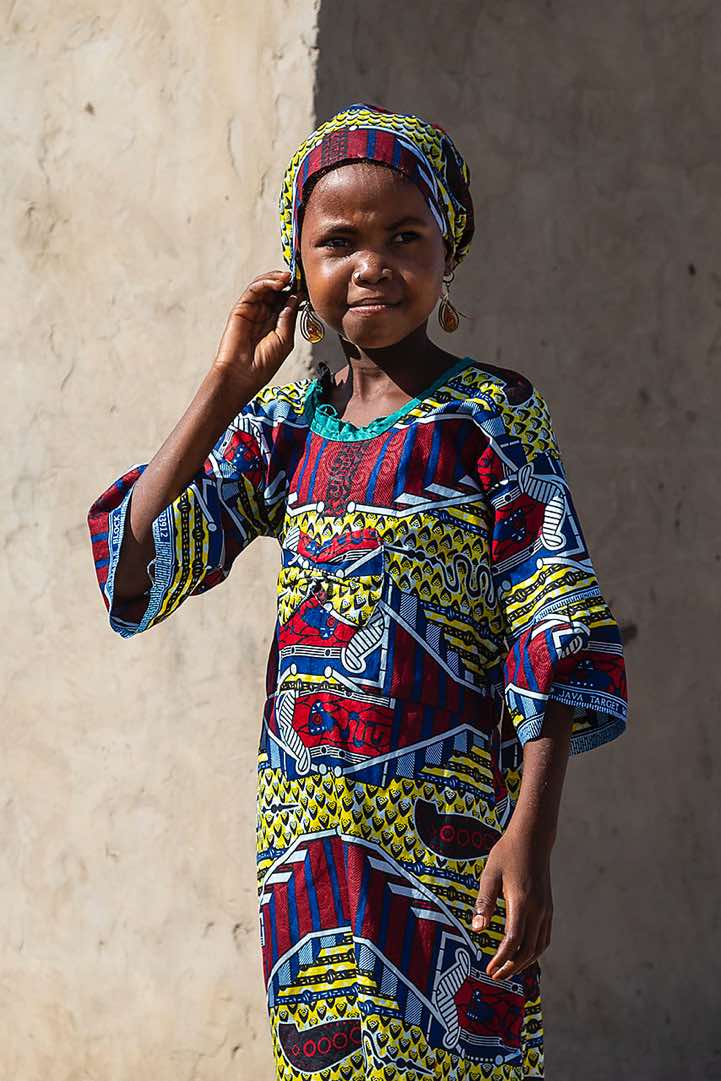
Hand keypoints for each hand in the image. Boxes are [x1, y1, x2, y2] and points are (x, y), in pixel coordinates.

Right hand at [212, 269, 299, 388]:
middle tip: (299, 276)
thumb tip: (297, 295)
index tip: (308, 284)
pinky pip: (253, 290)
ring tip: (288, 277)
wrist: (244, 375)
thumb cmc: (265, 363)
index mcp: (276, 322)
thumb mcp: (285, 338)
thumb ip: (289, 316)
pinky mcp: (241, 308)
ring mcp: (252, 310)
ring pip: (264, 286)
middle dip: (288, 281)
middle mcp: (264, 313)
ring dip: (277, 278)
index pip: (287, 300)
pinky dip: (265, 282)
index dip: (296, 290)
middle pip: (276, 290)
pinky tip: (278, 282)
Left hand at [471, 826, 552, 980]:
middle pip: (528, 950)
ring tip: (507, 968)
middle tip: (495, 975)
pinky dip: (534, 951)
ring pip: (539, 947)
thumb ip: (484, 902)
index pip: (513, 941)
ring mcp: (546, 910)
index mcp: (521, 902)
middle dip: (512, 967)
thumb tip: (478, 930)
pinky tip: (523, 953)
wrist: (533, 839)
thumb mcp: (490, 874)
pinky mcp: (548, 908)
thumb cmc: (507, 854)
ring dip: (524, 962)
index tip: (489, 969)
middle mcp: (537, 910)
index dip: (501, 958)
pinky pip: (544, 937)